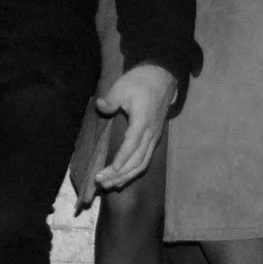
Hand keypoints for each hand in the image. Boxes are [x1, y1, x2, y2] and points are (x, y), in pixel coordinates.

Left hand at [92, 62, 176, 190]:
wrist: (162, 78)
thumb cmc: (140, 82)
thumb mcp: (122, 86)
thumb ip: (111, 100)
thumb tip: (101, 107)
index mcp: (143, 121)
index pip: (132, 144)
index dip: (122, 158)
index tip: (110, 170)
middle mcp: (150, 134)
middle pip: (136, 160)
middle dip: (118, 174)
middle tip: (100, 182)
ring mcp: (154, 138)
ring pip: (142, 164)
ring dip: (125, 177)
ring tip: (108, 186)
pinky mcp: (153, 140)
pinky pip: (145, 160)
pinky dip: (133, 172)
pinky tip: (121, 180)